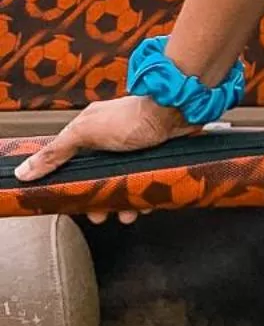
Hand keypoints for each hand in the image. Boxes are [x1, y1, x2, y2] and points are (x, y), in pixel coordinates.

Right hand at [13, 94, 193, 224]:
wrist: (177, 110)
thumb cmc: (133, 116)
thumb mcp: (86, 132)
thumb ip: (56, 152)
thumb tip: (24, 171)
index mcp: (91, 134)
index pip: (72, 166)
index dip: (71, 187)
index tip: (71, 204)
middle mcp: (112, 143)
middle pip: (99, 181)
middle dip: (99, 202)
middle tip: (100, 216)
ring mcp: (135, 152)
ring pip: (123, 186)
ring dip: (123, 205)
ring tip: (127, 215)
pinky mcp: (156, 160)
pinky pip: (146, 186)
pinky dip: (145, 199)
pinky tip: (146, 206)